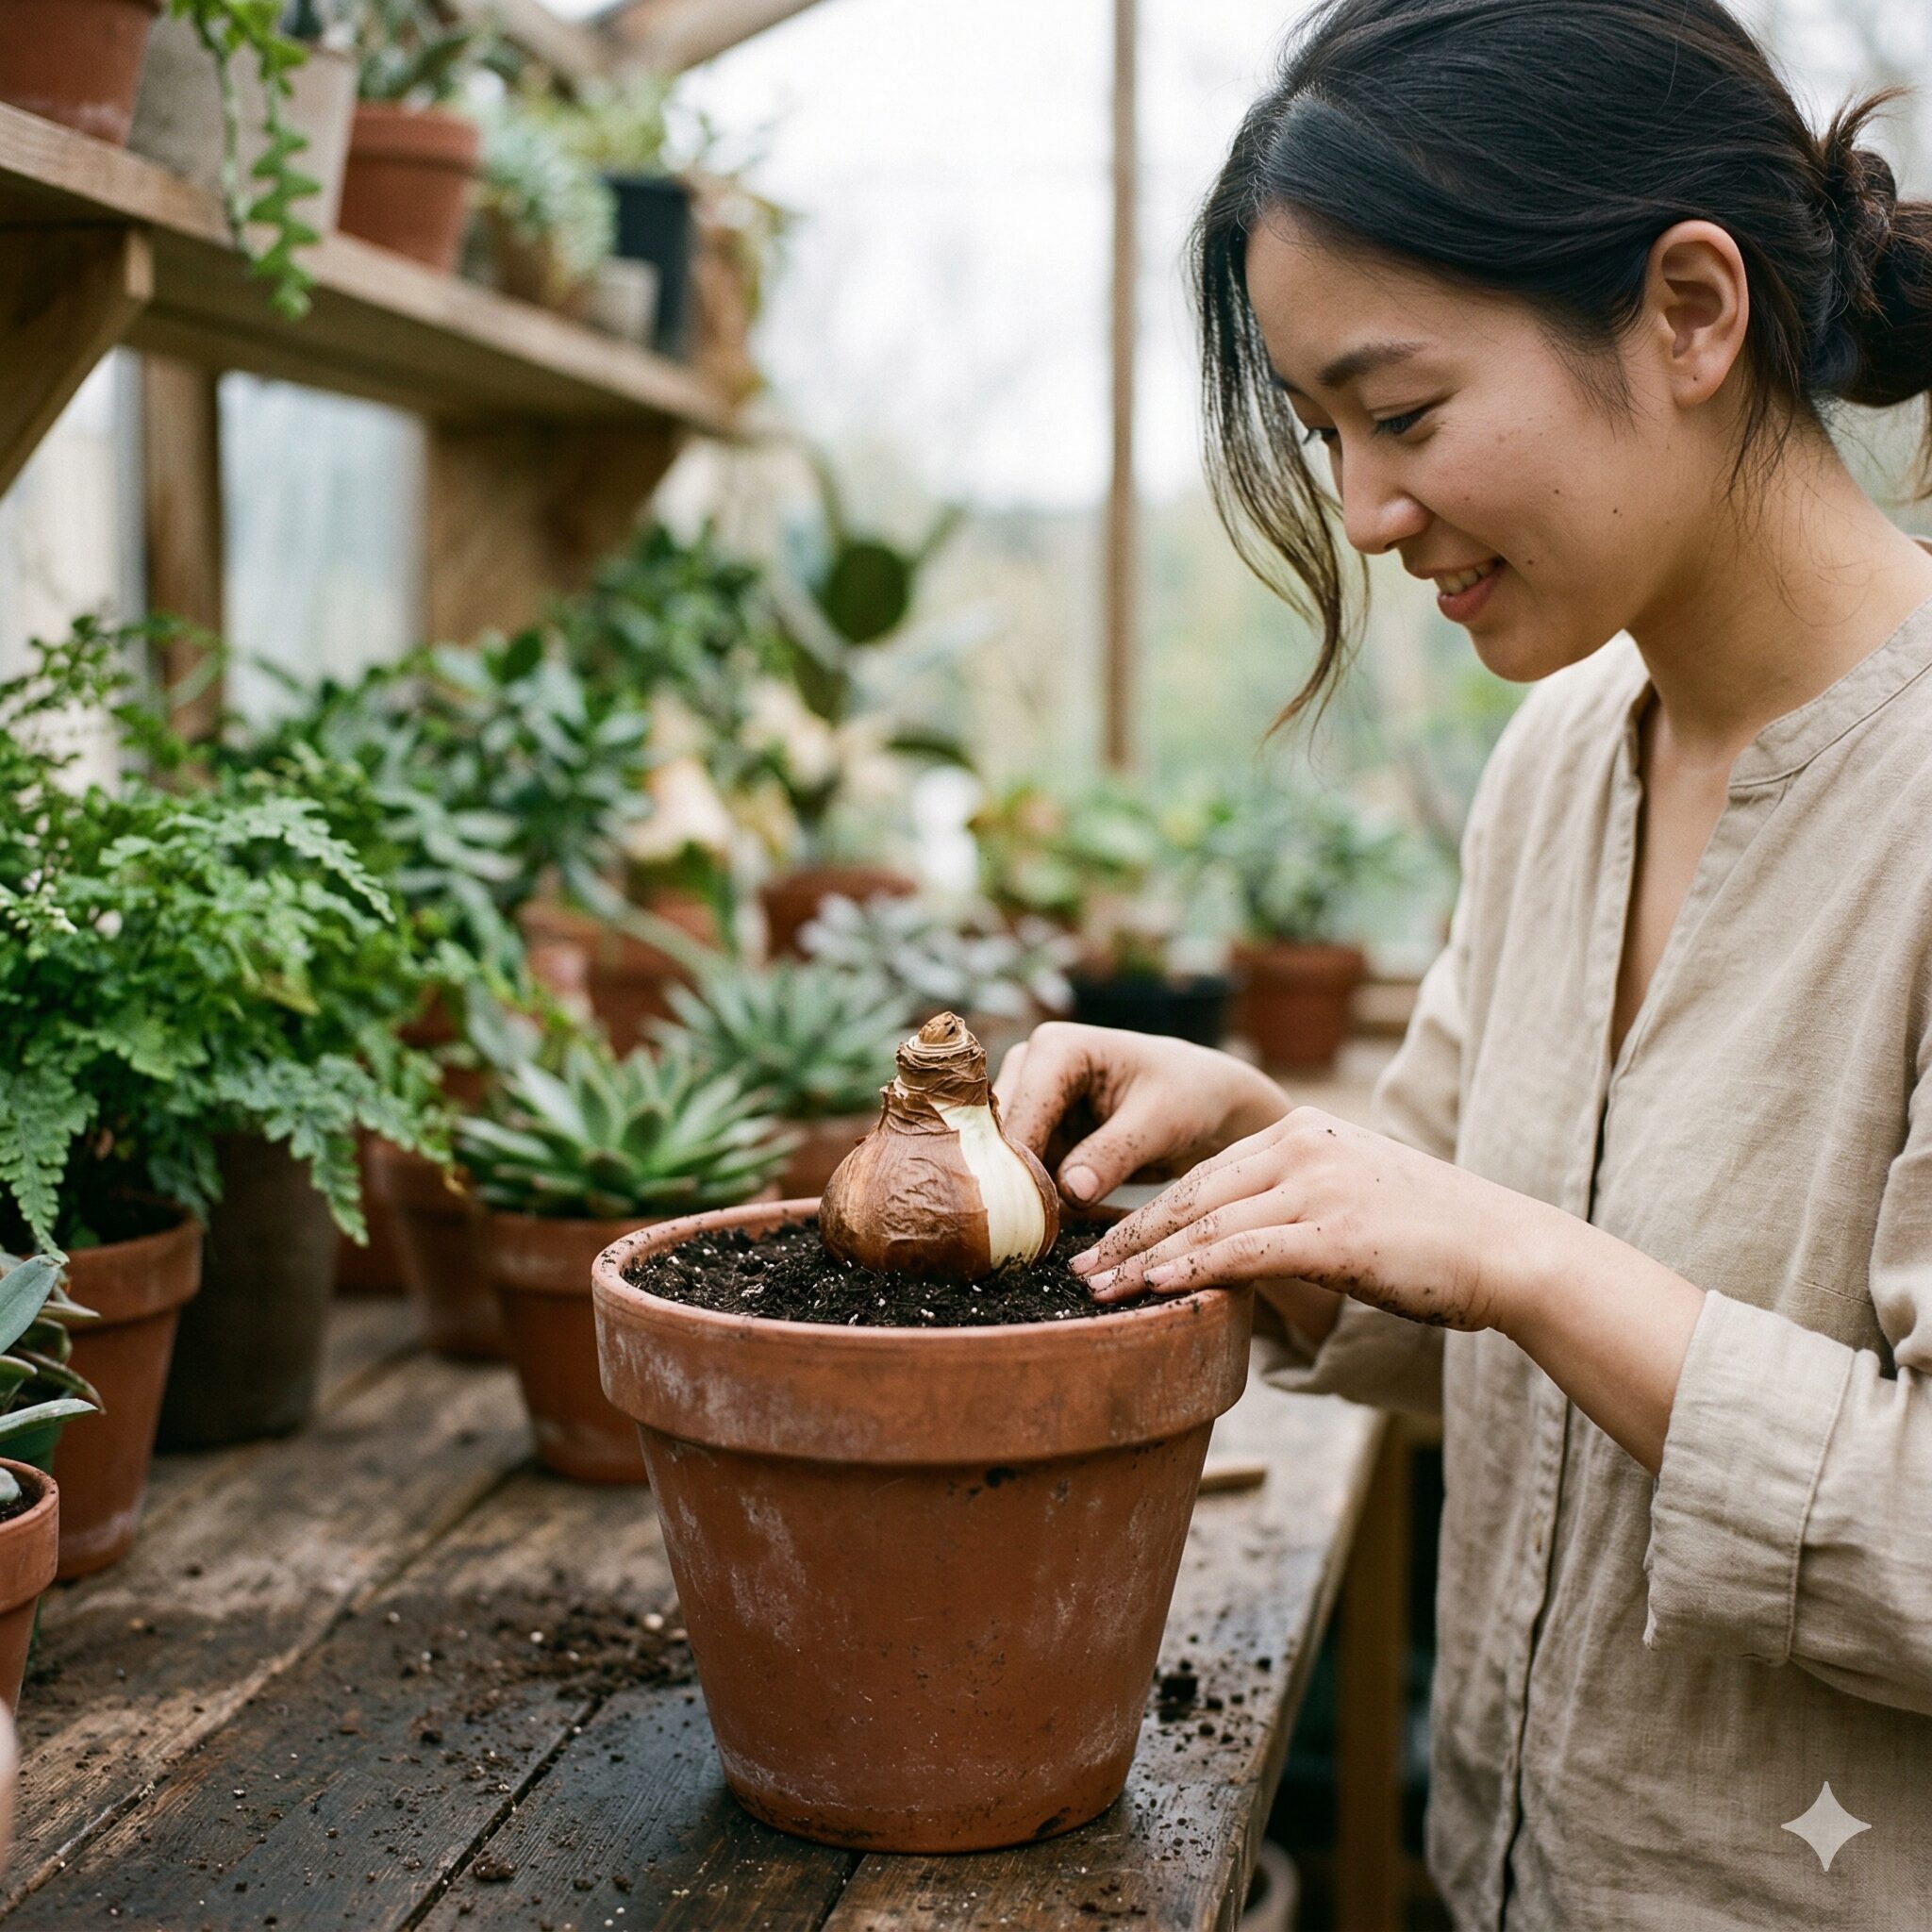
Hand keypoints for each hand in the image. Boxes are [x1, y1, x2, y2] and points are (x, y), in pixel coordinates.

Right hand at [994, 1021, 1292, 1207]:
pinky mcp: (1037, 1136)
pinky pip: (1026, 1178)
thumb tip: (1070, 1193)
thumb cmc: (1189, 1095)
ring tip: (1062, 1231)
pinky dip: (1046, 1203)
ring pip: (1007, 1164)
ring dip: (1033, 1200)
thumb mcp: (1160, 1122)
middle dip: (1023, 1188)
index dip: (1022, 1170)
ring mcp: (1029, 1104)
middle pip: (1001, 1142)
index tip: (1036, 1221)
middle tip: (1045, 1236)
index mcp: (1054, 1049)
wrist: (1205, 1102)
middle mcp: (1028, 1069)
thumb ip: (1113, 1154)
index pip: (1020, 1117)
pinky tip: (1069, 1222)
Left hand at [1069, 1105, 1553, 1335]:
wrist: (1509, 1248)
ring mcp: (1318, 1185)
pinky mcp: (1334, 1232)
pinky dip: (1190, 1272)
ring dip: (1143, 1260)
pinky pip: (1242, 1252)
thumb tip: (1241, 1245)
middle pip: (1190, 1192)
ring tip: (1096, 1291)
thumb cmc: (1434, 1237)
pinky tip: (1153, 1292)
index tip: (1100, 1240)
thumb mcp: (1354, 1198)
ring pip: (1206, 1223)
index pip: (1203, 1171)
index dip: (1146, 1208)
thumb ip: (1296, 1206)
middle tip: (1076, 1267)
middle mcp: (1302, 1145)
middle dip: (1127, 1234)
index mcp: (1302, 1130)